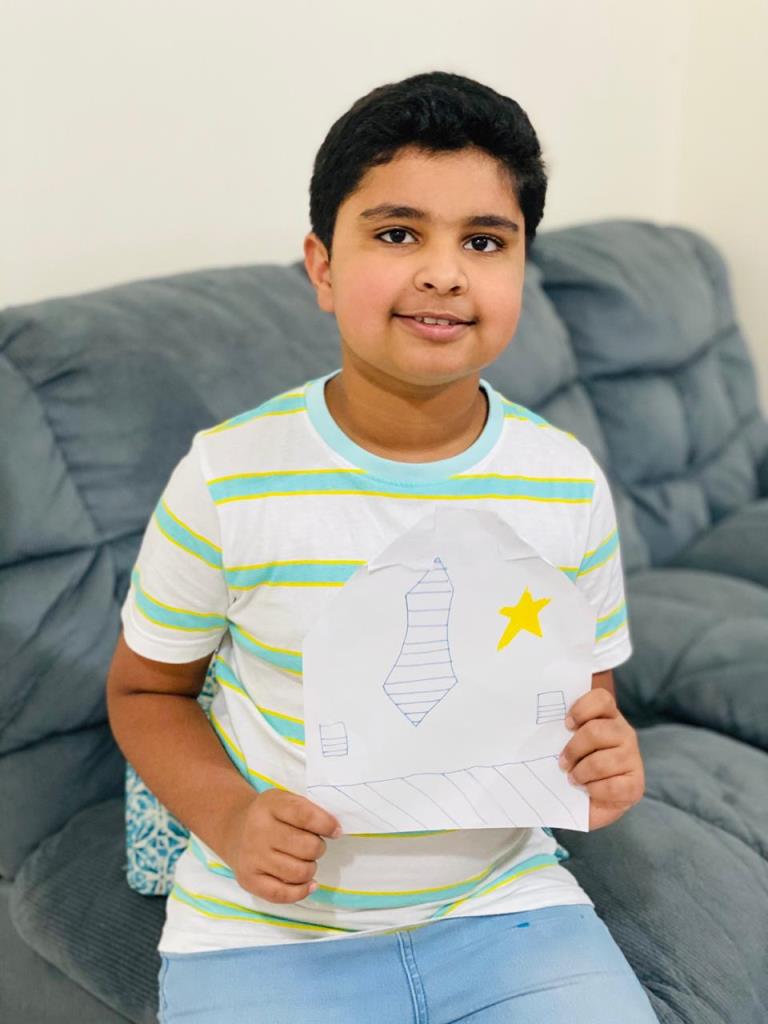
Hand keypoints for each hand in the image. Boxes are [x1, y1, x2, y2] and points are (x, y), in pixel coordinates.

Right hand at [223, 789, 341, 903]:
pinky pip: (282, 894)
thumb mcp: (286, 800)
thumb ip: (309, 811)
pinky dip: (301, 891)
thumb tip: (335, 830)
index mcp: (270, 805)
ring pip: (298, 872)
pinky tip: (309, 883)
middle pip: (306, 847)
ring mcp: (252, 858)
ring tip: (306, 861)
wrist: (235, 829)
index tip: (336, 831)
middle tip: (314, 846)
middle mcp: (258, 831)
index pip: (305, 816)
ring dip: (311, 868)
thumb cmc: (270, 815)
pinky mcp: (248, 880)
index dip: (326, 825)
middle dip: (318, 848)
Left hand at [558, 688, 644, 830]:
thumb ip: (562, 731)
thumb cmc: (576, 766)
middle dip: (573, 749)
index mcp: (608, 717)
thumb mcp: (569, 744)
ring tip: (574, 778)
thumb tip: (538, 726)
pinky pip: (611, 786)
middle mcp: (624, 733)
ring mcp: (632, 758)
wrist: (591, 802)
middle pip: (596, 731)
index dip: (582, 709)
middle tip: (563, 763)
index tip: (566, 725)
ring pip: (601, 762)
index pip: (601, 699)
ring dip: (581, 773)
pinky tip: (589, 790)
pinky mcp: (636, 784)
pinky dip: (594, 790)